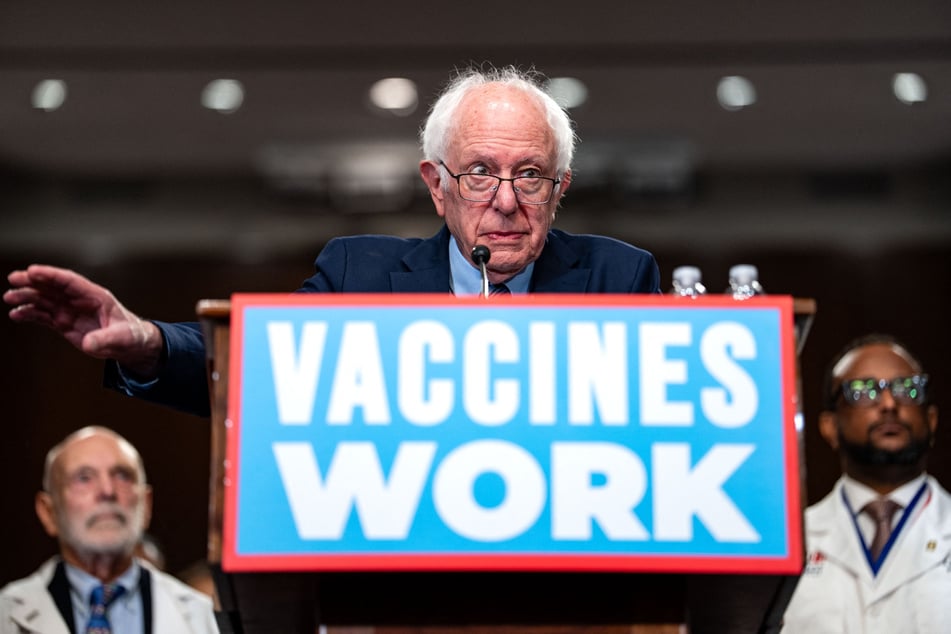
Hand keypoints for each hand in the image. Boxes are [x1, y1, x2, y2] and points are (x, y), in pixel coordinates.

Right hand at [5, 264, 163, 377]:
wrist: (130, 345)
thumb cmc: (130, 336)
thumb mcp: (122, 338)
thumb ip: (106, 339)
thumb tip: (89, 344)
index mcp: (96, 296)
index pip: (70, 281)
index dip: (52, 275)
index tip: (33, 270)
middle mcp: (79, 300)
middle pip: (53, 287)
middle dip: (33, 282)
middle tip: (14, 279)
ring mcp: (70, 310)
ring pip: (44, 300)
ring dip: (27, 297)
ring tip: (9, 298)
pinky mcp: (64, 323)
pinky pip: (43, 316)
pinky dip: (30, 314)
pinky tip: (16, 315)